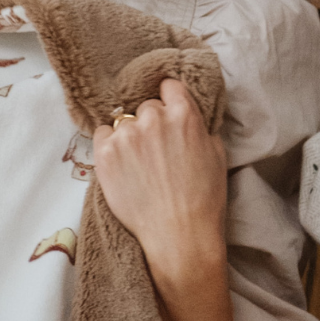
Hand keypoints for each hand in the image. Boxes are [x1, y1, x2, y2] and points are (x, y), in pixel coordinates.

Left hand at [91, 78, 227, 283]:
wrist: (179, 235)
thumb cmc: (203, 200)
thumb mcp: (217, 155)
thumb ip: (200, 128)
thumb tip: (188, 118)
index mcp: (184, 115)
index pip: (169, 86)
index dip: (169, 99)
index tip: (166, 109)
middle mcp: (153, 119)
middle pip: (146, 106)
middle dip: (151, 122)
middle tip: (156, 149)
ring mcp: (126, 135)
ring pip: (124, 121)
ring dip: (130, 135)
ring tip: (139, 163)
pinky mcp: (105, 153)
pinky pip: (102, 134)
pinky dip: (110, 145)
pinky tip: (122, 165)